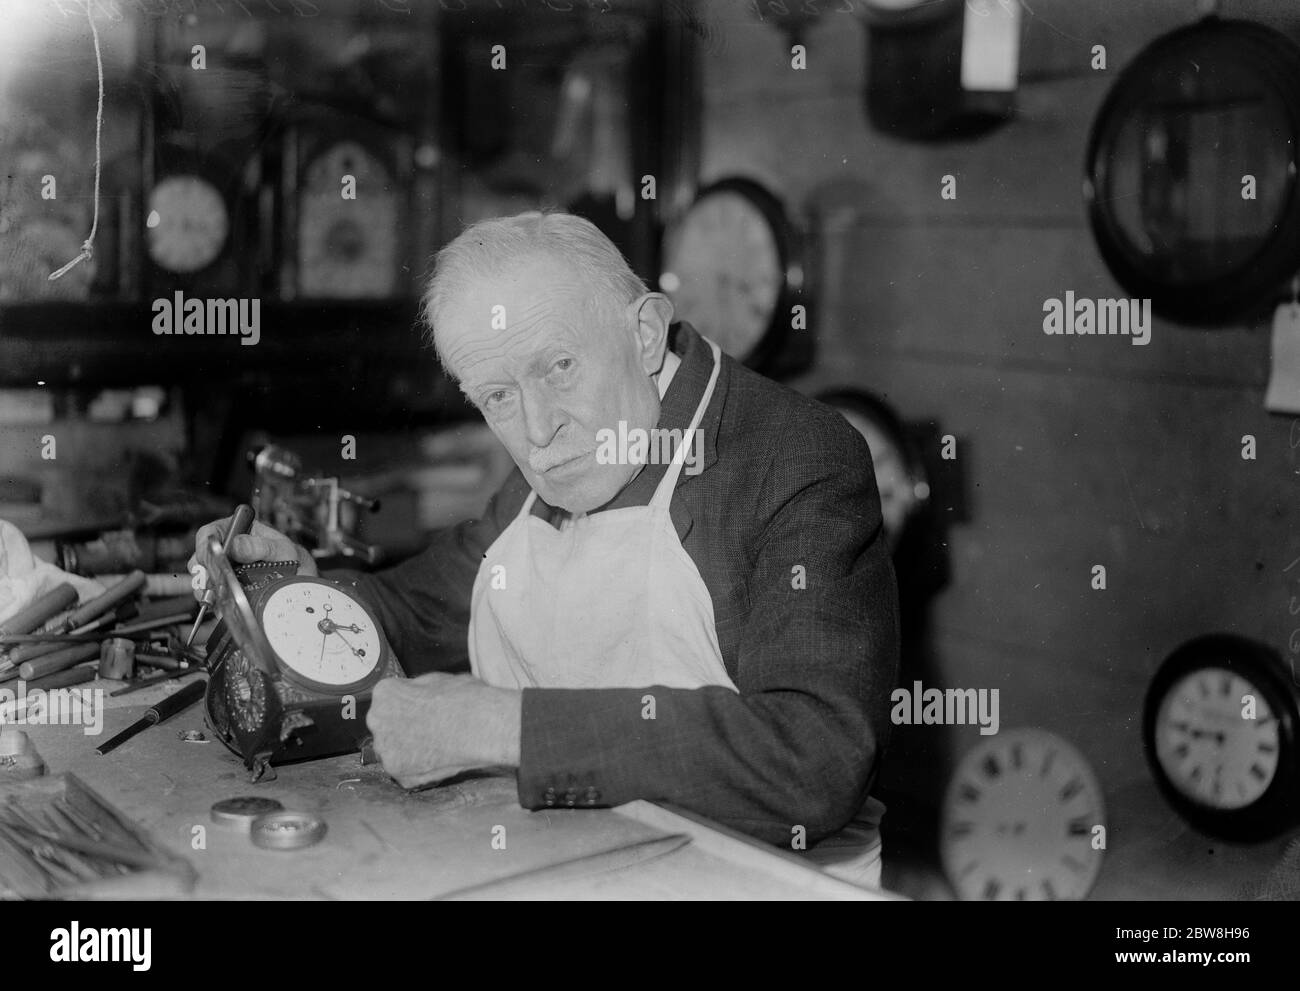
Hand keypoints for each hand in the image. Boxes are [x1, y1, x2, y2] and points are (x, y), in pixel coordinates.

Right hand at [186, 514, 316, 601]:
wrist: (298, 578)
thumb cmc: (290, 557)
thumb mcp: (280, 549)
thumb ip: (260, 546)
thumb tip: (236, 544)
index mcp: (237, 530)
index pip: (209, 533)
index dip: (205, 548)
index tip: (210, 563)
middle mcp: (226, 548)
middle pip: (200, 558)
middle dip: (203, 574)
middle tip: (212, 587)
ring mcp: (223, 567)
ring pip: (201, 577)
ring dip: (206, 590)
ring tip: (216, 599)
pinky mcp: (224, 585)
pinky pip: (210, 593)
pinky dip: (213, 601)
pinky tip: (221, 606)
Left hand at [366, 672, 521, 788]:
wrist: (481, 727)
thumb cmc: (466, 700)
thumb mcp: (439, 679)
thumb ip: (417, 689)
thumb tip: (416, 695)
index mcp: (385, 693)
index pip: (388, 700)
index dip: (407, 705)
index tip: (421, 710)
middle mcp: (377, 720)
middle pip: (385, 726)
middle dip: (402, 728)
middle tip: (428, 729)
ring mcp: (385, 749)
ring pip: (393, 750)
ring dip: (408, 749)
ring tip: (435, 745)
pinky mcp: (398, 773)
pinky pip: (404, 771)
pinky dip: (418, 769)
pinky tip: (437, 759)